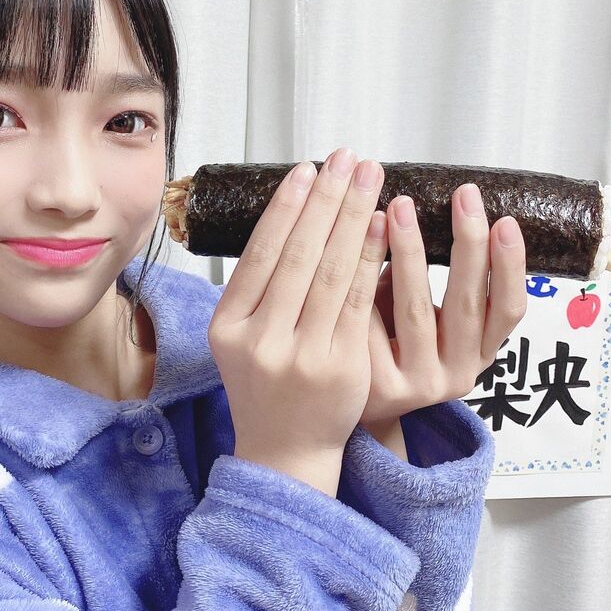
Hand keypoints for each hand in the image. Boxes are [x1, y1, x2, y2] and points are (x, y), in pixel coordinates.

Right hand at [208, 149, 388, 461]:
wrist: (285, 451)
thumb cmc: (267, 385)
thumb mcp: (240, 339)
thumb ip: (257, 289)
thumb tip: (294, 213)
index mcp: (227, 328)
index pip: (259, 254)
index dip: (287, 207)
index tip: (309, 168)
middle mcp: (259, 341)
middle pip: (296, 256)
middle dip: (326, 200)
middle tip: (348, 158)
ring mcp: (300, 356)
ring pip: (330, 273)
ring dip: (353, 218)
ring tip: (370, 178)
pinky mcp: (339, 367)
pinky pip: (358, 301)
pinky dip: (371, 258)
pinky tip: (383, 225)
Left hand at [358, 183, 527, 426]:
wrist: (361, 410)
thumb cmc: (394, 345)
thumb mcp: (429, 319)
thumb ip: (435, 280)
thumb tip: (429, 205)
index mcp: (481, 352)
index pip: (508, 309)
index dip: (510, 267)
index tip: (505, 220)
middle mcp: (459, 373)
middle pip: (467, 304)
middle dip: (467, 243)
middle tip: (463, 196)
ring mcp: (420, 385)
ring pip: (417, 310)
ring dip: (409, 253)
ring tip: (398, 208)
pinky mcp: (381, 388)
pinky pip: (373, 325)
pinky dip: (366, 283)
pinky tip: (355, 245)